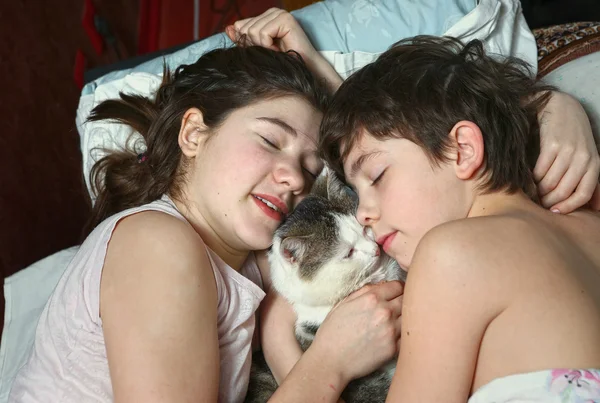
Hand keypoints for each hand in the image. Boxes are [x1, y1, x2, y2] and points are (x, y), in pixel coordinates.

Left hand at [225, 8, 317, 61]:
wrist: (301, 69)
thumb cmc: (282, 61)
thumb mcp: (258, 49)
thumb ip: (243, 38)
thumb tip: (228, 28)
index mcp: (265, 16)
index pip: (241, 25)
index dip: (247, 42)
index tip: (263, 51)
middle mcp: (272, 12)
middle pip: (245, 28)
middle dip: (255, 45)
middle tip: (270, 52)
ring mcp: (279, 14)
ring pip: (253, 31)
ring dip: (263, 47)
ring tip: (275, 51)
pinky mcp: (285, 19)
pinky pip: (263, 33)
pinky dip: (269, 46)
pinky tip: (279, 49)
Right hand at [309, 281, 403, 382]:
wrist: (330, 360)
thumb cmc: (332, 333)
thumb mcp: (343, 304)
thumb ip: (363, 292)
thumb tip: (380, 287)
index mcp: (371, 299)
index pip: (397, 286)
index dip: (396, 289)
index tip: (395, 294)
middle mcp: (384, 312)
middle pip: (407, 300)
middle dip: (403, 302)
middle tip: (396, 308)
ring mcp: (390, 331)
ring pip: (410, 318)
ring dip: (404, 319)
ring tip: (394, 323)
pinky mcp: (393, 349)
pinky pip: (407, 337)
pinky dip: (402, 336)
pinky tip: (392, 337)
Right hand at [534, 92, 599, 212]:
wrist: (560, 106)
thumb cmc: (572, 135)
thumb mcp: (586, 156)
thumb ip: (588, 178)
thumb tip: (592, 206)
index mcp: (594, 164)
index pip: (583, 194)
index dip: (567, 207)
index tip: (553, 211)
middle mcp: (583, 158)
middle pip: (564, 191)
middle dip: (548, 201)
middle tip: (537, 203)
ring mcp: (568, 151)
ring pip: (550, 182)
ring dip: (538, 191)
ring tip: (531, 192)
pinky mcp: (552, 145)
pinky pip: (539, 170)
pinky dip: (532, 177)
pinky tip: (528, 177)